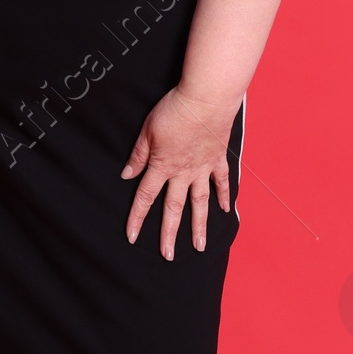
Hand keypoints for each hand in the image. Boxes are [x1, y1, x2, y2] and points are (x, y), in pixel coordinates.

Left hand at [121, 86, 235, 258]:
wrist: (206, 98)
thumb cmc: (175, 109)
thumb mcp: (148, 130)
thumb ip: (139, 154)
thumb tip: (127, 174)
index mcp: (162, 166)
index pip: (145, 197)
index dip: (137, 218)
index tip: (132, 237)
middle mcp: (183, 173)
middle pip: (173, 208)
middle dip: (169, 233)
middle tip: (168, 255)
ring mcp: (203, 168)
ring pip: (200, 203)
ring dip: (198, 226)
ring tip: (199, 247)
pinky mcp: (218, 159)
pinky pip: (221, 181)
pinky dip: (224, 196)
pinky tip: (225, 211)